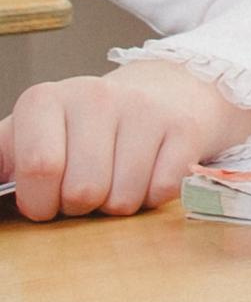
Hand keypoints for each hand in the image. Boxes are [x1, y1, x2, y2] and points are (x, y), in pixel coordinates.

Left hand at [0, 65, 250, 220]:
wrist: (160, 94)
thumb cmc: (83, 129)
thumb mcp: (32, 135)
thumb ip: (2, 161)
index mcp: (44, 100)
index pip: (38, 168)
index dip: (40, 201)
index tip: (46, 199)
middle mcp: (92, 96)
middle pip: (82, 191)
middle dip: (81, 207)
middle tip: (86, 188)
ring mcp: (141, 110)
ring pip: (122, 199)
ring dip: (118, 204)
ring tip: (117, 179)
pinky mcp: (182, 128)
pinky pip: (161, 193)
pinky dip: (152, 197)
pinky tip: (148, 173)